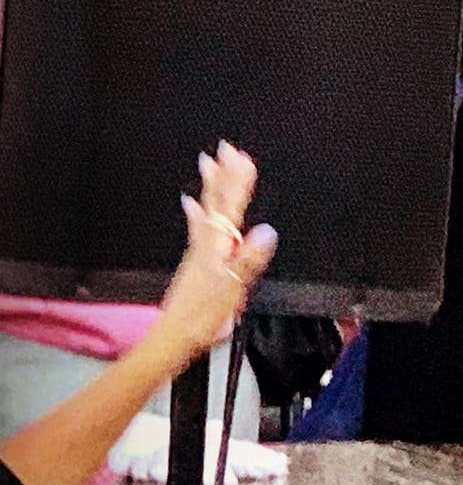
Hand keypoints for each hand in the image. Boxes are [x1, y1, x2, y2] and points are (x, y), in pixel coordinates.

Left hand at [156, 144, 278, 359]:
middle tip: (227, 149)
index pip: (231, 209)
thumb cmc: (203, 316)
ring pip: (207, 210)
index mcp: (218, 249)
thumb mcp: (231, 290)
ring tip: (210, 163)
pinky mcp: (196, 261)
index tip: (243, 159)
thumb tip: (266, 231)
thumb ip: (248, 260)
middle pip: (217, 204)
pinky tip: (190, 203)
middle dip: (224, 176)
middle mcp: (207, 245)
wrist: (175, 335)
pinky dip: (196, 212)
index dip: (238, 183)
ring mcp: (200, 251)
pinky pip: (197, 227)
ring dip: (211, 186)